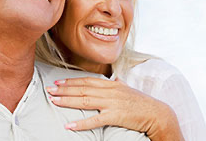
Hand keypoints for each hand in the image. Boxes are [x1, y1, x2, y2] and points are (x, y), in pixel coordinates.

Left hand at [46, 77, 183, 140]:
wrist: (157, 113)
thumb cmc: (141, 102)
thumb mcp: (128, 88)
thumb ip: (118, 84)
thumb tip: (114, 79)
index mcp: (111, 84)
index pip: (86, 81)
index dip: (71, 81)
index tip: (58, 82)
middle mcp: (109, 91)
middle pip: (82, 89)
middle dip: (64, 89)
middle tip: (49, 90)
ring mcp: (111, 103)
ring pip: (84, 100)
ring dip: (67, 101)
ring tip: (54, 101)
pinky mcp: (115, 116)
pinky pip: (95, 120)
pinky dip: (81, 123)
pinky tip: (70, 125)